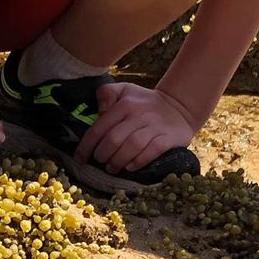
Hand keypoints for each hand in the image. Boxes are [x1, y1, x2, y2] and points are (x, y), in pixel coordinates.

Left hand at [79, 84, 198, 174]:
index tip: (80, 158)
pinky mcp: (169, 137)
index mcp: (124, 104)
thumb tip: (99, 111)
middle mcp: (139, 114)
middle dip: (102, 155)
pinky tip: (130, 167)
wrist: (178, 106)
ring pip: (131, 147)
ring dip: (118, 161)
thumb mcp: (124, 90)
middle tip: (100, 162)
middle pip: (114, 140)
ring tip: (112, 168)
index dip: (86, 146)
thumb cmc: (144, 102)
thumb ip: (106, 93)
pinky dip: (138, 162)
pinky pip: (151, 151)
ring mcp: (155, 126)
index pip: (99, 128)